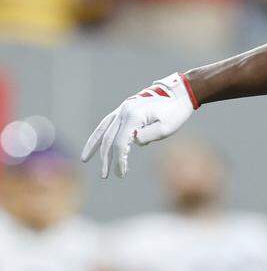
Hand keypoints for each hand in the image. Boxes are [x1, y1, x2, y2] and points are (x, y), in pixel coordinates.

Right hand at [81, 73, 197, 177]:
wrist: (178, 94)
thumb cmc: (175, 113)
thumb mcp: (167, 128)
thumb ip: (148, 136)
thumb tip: (132, 142)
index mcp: (134, 116)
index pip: (121, 143)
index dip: (119, 160)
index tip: (122, 173)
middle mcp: (124, 112)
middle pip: (110, 139)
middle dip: (106, 158)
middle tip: (105, 175)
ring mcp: (122, 110)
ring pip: (103, 130)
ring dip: (95, 146)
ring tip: (85, 160)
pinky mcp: (123, 110)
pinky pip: (107, 123)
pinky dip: (99, 135)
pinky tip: (95, 145)